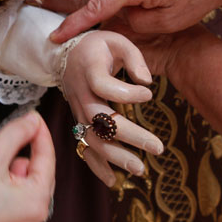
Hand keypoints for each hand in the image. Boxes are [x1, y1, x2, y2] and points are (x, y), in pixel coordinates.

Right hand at [0, 111, 54, 221]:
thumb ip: (16, 134)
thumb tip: (32, 121)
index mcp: (36, 203)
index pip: (48, 160)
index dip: (40, 134)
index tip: (34, 117)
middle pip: (38, 176)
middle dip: (24, 155)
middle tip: (7, 140)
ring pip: (25, 189)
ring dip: (12, 173)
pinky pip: (13, 203)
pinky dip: (5, 189)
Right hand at [62, 30, 163, 185]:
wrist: (65, 56)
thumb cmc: (96, 47)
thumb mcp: (116, 40)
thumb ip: (134, 57)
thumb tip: (146, 82)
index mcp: (89, 70)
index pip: (104, 86)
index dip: (127, 93)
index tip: (148, 93)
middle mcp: (80, 94)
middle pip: (99, 120)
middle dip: (129, 136)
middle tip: (157, 148)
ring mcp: (78, 111)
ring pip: (92, 138)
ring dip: (115, 156)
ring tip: (139, 169)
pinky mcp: (80, 122)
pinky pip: (84, 147)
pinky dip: (96, 166)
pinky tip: (112, 181)